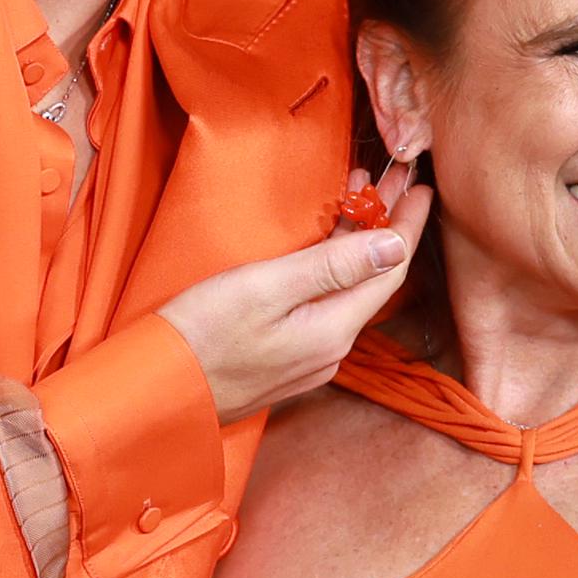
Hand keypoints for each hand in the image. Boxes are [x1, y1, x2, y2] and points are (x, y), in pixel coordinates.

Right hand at [158, 183, 432, 422]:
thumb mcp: (266, 287)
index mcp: (333, 329)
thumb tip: (395, 246)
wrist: (155, 394)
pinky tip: (323, 252)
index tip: (421, 186)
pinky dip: (333, 271)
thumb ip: (332, 266)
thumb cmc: (201, 335)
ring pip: (348, 294)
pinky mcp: (285, 363)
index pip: (390, 269)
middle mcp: (330, 351)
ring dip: (358, 247)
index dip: (407, 224)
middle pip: (373, 281)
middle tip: (392, 182)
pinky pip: (326, 309)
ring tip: (359, 202)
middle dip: (386, 229)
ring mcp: (308, 361)